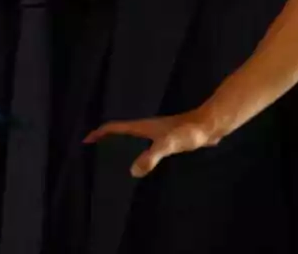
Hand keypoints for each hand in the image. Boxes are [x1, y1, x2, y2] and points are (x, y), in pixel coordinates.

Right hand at [83, 106, 223, 177]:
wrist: (210, 125)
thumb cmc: (189, 132)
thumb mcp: (168, 144)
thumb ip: (151, 156)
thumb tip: (133, 171)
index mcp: (143, 127)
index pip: (115, 127)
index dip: (99, 133)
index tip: (86, 140)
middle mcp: (148, 128)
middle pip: (121, 132)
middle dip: (107, 140)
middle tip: (96, 152)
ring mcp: (158, 132)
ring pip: (134, 139)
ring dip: (122, 146)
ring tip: (115, 161)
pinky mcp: (169, 138)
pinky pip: (147, 145)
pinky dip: (139, 152)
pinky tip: (144, 165)